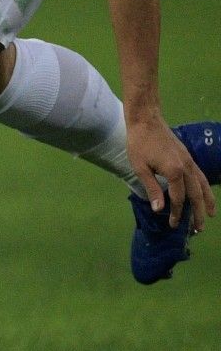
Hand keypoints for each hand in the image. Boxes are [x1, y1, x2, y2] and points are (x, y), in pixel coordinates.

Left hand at [128, 111, 215, 230]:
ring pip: (203, 186)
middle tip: (198, 229)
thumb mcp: (140, 168)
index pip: (179, 199)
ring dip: (207, 202)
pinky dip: (206, 188)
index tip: (173, 224)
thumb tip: (159, 210)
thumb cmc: (139, 144)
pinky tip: (205, 194)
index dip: (177, 213)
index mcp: (174, 172)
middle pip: (196, 196)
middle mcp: (187, 168)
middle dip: (198, 214)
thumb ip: (152, 189)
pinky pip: (201, 176)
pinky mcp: (189, 158)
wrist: (146, 120)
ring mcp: (190, 162)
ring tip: (211, 216)